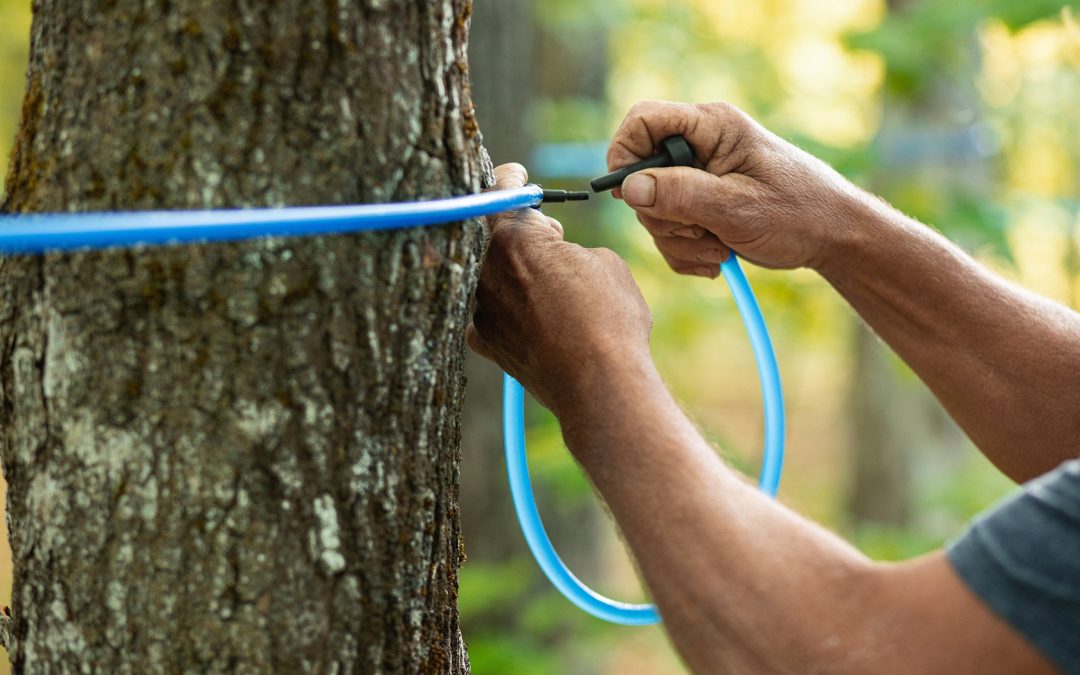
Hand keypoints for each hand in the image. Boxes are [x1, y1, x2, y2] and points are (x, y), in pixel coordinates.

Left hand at [466, 164, 651, 415]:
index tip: (515, 174)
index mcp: (514, 238)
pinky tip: (540, 320)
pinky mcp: (484, 341)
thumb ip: (569, 248)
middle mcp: (485, 270)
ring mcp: (480, 309)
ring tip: (554, 290)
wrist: (599, 383)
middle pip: (495, 237)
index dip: (511, 179)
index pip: (501, 191)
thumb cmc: (609, 317)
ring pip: (495, 277)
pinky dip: (512, 311)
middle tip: (550, 239)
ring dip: (517, 275)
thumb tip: (558, 258)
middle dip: (521, 234)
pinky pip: (493, 312)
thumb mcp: (604, 261)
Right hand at [608, 100, 866, 273]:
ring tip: (721, 247)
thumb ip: (681, 195)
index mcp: (711, 127)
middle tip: (703, 232)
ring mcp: (699, 176)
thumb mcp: (737, 207)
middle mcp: (701, 146)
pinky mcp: (701, 204)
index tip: (632, 196)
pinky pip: (670, 230)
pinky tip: (719, 255)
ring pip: (654, 210)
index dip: (625, 155)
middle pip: (643, 176)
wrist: (833, 238)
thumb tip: (630, 188)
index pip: (642, 121)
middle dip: (666, 216)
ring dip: (681, 240)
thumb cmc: (799, 213)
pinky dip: (688, 252)